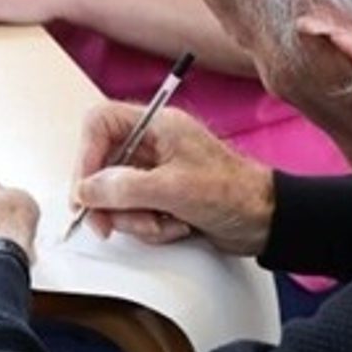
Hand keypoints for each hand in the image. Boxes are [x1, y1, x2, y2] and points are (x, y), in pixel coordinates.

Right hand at [73, 103, 274, 255]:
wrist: (265, 220)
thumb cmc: (235, 193)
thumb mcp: (174, 190)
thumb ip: (125, 188)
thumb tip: (86, 191)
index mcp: (158, 125)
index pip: (100, 124)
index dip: (86, 155)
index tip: (85, 190)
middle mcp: (153, 145)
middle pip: (103, 166)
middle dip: (109, 201)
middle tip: (108, 225)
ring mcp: (156, 173)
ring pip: (117, 196)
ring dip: (135, 219)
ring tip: (165, 224)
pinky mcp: (162, 198)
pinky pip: (135, 213)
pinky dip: (150, 227)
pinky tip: (177, 227)